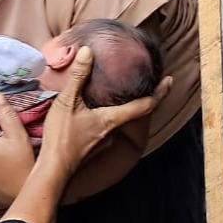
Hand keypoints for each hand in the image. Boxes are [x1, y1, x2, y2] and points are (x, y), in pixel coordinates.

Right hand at [37, 47, 168, 179]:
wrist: (53, 170)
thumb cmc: (62, 137)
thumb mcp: (67, 102)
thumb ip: (78, 76)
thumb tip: (89, 51)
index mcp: (113, 119)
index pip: (146, 105)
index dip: (160, 92)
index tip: (170, 80)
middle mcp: (113, 132)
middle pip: (132, 113)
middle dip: (136, 98)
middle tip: (138, 82)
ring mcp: (104, 142)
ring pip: (117, 121)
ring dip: (117, 109)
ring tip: (112, 94)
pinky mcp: (94, 148)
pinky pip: (105, 129)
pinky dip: (104, 118)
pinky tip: (92, 113)